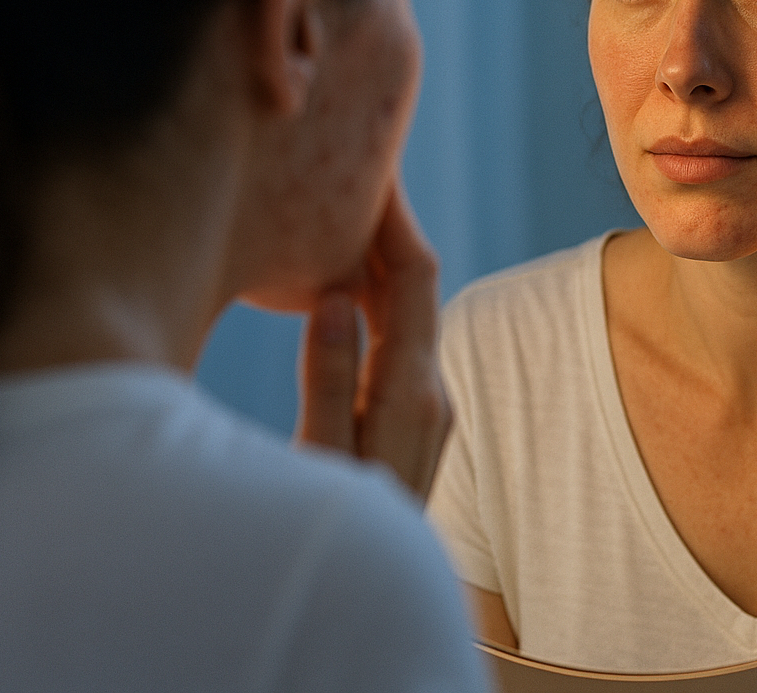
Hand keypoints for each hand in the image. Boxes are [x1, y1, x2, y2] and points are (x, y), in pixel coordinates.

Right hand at [295, 184, 450, 502]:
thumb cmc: (340, 529)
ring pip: (405, 309)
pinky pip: (394, 336)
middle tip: (355, 170)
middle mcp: (431, 389)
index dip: (394, 218)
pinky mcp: (407, 417)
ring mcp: (424, 404)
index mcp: (414, 389)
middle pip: (415, 283)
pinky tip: (339, 286)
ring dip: (377, 260)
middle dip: (387, 226)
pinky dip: (371, 298)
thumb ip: (331, 379)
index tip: (374, 164)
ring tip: (341, 212)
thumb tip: (334, 298)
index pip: (413, 277)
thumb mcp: (325, 458)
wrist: (376, 593)